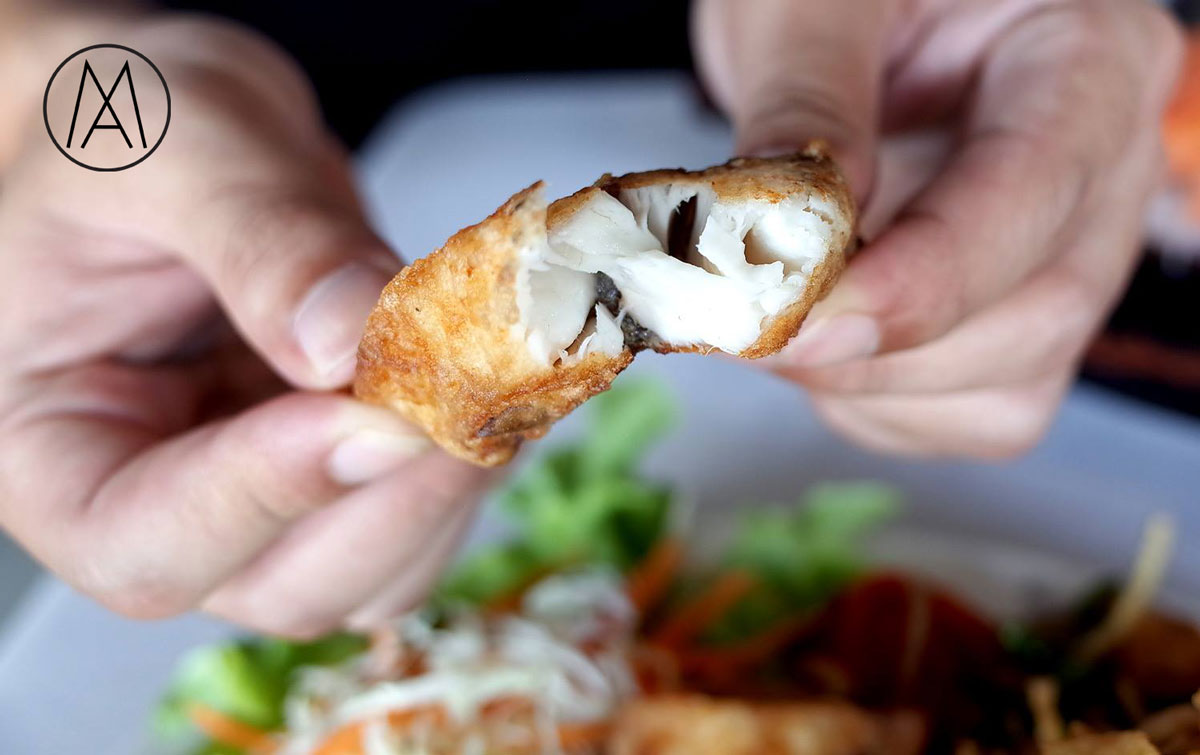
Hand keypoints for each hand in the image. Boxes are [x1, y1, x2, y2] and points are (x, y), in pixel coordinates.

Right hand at [0, 13, 491, 636]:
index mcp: (55, 450)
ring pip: (373, 569)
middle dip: (390, 503)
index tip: (368, 413)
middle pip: (282, 586)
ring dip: (450, 489)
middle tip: (471, 394)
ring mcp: (265, 494)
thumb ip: (257, 236)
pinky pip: (417, 510)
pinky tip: (495, 377)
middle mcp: (164, 500)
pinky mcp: (342, 465)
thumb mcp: (170, 144)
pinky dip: (472, 458)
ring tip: (492, 373)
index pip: (144, 543)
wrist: (178, 127)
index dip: (263, 497)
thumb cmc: (121, 127)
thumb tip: (351, 336)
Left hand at [695, 0, 1181, 456]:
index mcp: (1084, 59)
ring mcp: (1062, 255)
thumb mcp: (810, 4)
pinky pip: (962, 411)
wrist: (840, 18)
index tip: (814, 320)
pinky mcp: (1009, 318)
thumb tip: (793, 238)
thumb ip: (807, 105)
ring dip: (870, 383)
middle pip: (1036, 312)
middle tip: (753, 325)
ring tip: (780, 314)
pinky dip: (873, 401)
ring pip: (1006, 384)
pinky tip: (817, 337)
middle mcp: (1099, 170)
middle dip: (881, 346)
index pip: (1035, 191)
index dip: (926, 278)